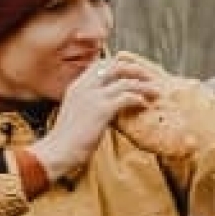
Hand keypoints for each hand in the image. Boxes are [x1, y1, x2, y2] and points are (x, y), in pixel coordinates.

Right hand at [31, 55, 158, 178]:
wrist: (57, 151)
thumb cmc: (68, 137)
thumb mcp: (77, 111)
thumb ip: (90, 101)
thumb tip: (111, 100)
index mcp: (77, 86)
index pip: (101, 64)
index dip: (121, 64)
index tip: (135, 71)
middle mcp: (84, 87)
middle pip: (116, 66)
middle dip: (136, 70)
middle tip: (150, 78)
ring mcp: (92, 97)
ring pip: (125, 81)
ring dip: (144, 86)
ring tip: (156, 92)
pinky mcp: (101, 110)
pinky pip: (127, 97)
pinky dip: (139, 99)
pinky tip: (145, 105)